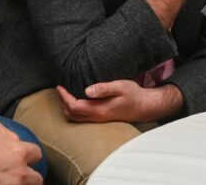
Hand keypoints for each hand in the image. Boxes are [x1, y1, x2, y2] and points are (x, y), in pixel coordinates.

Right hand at [0, 123, 42, 183]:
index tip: (22, 158)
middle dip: (27, 175)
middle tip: (15, 174)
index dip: (28, 155)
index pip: (36, 154)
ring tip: (5, 181)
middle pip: (36, 178)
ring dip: (18, 184)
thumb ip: (5, 135)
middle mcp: (18, 172)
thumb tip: (14, 140)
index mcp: (17, 152)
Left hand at [56, 81, 182, 122]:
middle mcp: (97, 117)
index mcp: (99, 110)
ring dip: (67, 107)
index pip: (74, 106)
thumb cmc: (134, 94)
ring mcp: (99, 120)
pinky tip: (76, 100)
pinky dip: (74, 110)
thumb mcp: (120, 87)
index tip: (60, 86)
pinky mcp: (102, 119)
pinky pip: (82, 118)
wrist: (146, 106)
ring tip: (64, 94)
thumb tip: (87, 90)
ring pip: (76, 118)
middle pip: (71, 115)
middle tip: (60, 89)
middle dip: (62, 102)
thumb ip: (103, 88)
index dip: (64, 97)